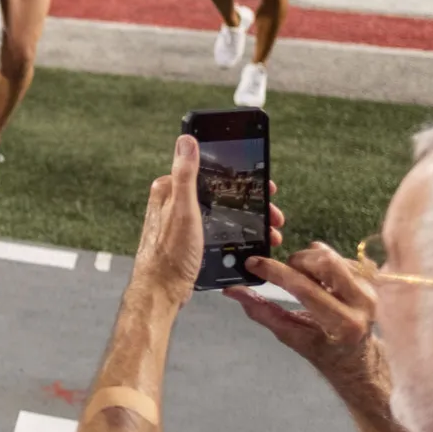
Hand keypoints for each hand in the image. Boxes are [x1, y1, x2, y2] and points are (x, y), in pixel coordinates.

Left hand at [132, 136, 286, 304]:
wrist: (161, 291)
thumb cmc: (169, 254)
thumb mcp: (183, 209)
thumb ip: (185, 174)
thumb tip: (187, 140)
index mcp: (169, 189)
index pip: (209, 170)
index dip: (238, 175)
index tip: (261, 183)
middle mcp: (173, 203)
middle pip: (218, 192)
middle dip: (248, 200)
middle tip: (271, 211)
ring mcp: (181, 222)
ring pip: (221, 212)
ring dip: (246, 218)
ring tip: (267, 229)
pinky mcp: (188, 239)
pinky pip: (217, 229)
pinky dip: (235, 231)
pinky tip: (248, 239)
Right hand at [224, 243, 382, 396]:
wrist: (358, 357)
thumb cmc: (322, 351)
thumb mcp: (291, 336)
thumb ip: (262, 312)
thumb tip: (233, 291)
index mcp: (342, 324)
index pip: (305, 288)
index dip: (275, 272)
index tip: (253, 263)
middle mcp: (362, 303)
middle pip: (324, 261)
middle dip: (296, 261)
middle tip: (285, 273)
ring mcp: (370, 289)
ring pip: (331, 255)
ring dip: (308, 260)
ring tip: (302, 279)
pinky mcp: (370, 279)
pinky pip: (338, 256)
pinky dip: (320, 262)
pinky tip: (318, 281)